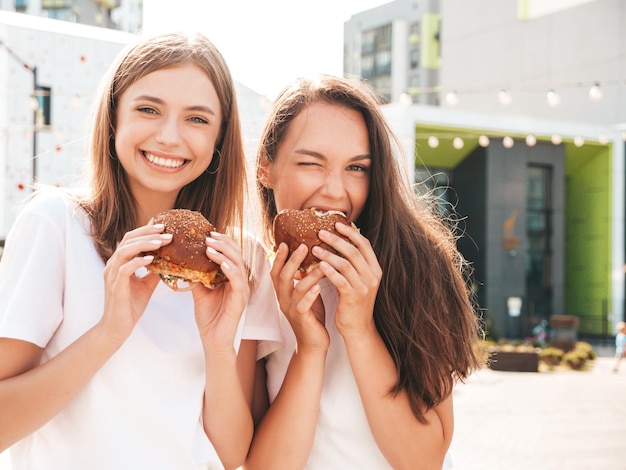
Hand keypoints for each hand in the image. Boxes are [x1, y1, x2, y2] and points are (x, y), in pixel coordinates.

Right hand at [100, 223, 168, 344]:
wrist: (118, 327)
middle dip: (148, 233)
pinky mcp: (115, 286)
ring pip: (125, 250)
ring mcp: (112, 275)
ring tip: (161, 242)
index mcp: (120, 262)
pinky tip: (151, 259)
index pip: (131, 239)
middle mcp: (113, 265)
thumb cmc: (131, 305)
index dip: (146, 231)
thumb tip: (170, 260)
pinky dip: (138, 261)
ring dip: (144, 244)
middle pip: (128, 239)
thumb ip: (155, 271)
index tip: (164, 226)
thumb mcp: (147, 284)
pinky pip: (125, 269)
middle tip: (166, 230)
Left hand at [191, 232, 249, 350]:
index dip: (222, 242)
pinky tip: (222, 263)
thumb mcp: (200, 292)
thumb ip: (196, 276)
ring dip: (225, 253)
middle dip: (223, 243)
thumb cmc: (209, 318)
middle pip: (237, 255)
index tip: (208, 233)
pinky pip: (239, 281)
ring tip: (210, 246)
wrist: (213, 340)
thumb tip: (183, 262)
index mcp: (232, 278)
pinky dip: (231, 270)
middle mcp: (240, 282)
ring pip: (238, 265)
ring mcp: (242, 290)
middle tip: (208, 236)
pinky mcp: (241, 301)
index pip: (231, 254)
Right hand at [271, 243, 328, 351]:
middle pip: (283, 277)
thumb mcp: (306, 294)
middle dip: (292, 260)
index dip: (279, 258)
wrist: (313, 344)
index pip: (276, 272)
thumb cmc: (312, 316)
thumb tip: (309, 258)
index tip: (285, 242)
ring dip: (308, 275)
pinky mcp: (302, 319)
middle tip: (303, 245)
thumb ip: (304, 279)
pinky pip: (304, 305)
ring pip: (296, 289)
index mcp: (283, 293)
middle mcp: (284, 300)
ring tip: (320, 264)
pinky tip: (319, 287)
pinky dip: (311, 295)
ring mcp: (292, 310)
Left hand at [313, 223, 381, 337]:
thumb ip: (351, 263)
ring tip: (314, 248)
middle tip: (320, 232)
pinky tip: (318, 266)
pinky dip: (329, 271)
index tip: (337, 223)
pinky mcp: (353, 297)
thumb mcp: (357, 279)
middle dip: (336, 240)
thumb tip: (337, 242)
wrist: (358, 328)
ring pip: (346, 264)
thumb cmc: (353, 301)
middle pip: (354, 251)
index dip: (351, 232)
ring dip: (329, 255)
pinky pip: (340, 280)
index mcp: (374, 268)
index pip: (364, 244)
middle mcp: (372, 276)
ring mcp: (364, 287)